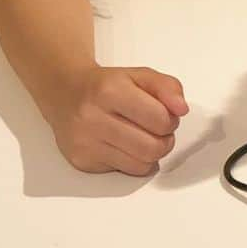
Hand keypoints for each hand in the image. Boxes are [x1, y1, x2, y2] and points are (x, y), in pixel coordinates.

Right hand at [47, 65, 187, 175]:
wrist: (65, 93)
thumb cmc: (107, 85)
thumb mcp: (140, 75)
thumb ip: (168, 87)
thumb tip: (181, 109)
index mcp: (110, 91)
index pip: (160, 119)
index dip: (170, 120)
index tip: (164, 115)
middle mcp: (92, 117)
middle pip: (152, 147)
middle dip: (164, 140)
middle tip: (157, 130)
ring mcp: (85, 142)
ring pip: (142, 164)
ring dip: (152, 153)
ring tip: (144, 138)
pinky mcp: (83, 161)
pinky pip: (127, 171)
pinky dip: (135, 161)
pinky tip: (126, 146)